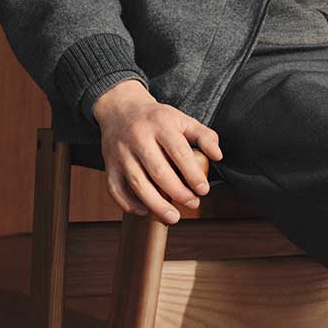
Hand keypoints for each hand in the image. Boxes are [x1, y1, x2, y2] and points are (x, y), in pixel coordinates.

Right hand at [92, 79, 223, 223]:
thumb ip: (204, 136)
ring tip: (173, 217)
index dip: (192, 174)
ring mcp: (121, 153)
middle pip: (158, 171)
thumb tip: (217, 156)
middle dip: (178, 192)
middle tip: (193, 203)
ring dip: (156, 205)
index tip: (203, 190)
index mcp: (160, 125)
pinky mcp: (109, 165)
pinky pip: (115, 189)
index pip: (179, 152)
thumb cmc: (157, 119)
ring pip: (137, 183)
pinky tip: (145, 211)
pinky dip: (129, 204)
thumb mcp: (182, 119)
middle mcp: (138, 138)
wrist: (120, 110)